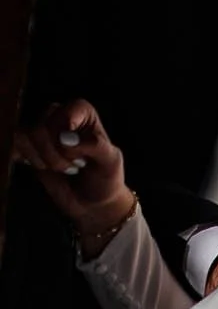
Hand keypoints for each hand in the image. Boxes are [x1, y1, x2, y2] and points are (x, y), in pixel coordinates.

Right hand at [11, 99, 129, 232]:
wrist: (91, 200)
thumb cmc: (105, 175)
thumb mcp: (111, 160)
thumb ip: (96, 146)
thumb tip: (65, 138)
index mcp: (84, 113)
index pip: (72, 108)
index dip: (71, 127)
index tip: (78, 148)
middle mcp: (59, 117)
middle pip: (44, 124)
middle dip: (58, 152)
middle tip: (75, 166)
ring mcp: (41, 134)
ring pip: (26, 136)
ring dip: (44, 158)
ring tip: (62, 168)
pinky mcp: (27, 149)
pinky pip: (14, 147)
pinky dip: (29, 160)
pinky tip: (45, 168)